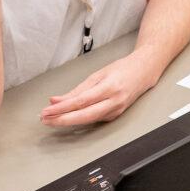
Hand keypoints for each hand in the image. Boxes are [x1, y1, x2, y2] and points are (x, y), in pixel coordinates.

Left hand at [42, 53, 157, 126]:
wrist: (144, 72)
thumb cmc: (122, 69)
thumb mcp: (98, 74)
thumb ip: (77, 90)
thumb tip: (56, 100)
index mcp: (109, 87)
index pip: (81, 101)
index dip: (62, 108)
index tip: (47, 111)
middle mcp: (114, 101)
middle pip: (84, 116)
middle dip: (62, 120)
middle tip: (45, 120)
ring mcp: (116, 110)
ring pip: (88, 120)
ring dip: (68, 121)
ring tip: (51, 119)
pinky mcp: (115, 115)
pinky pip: (94, 119)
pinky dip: (79, 119)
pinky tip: (68, 117)